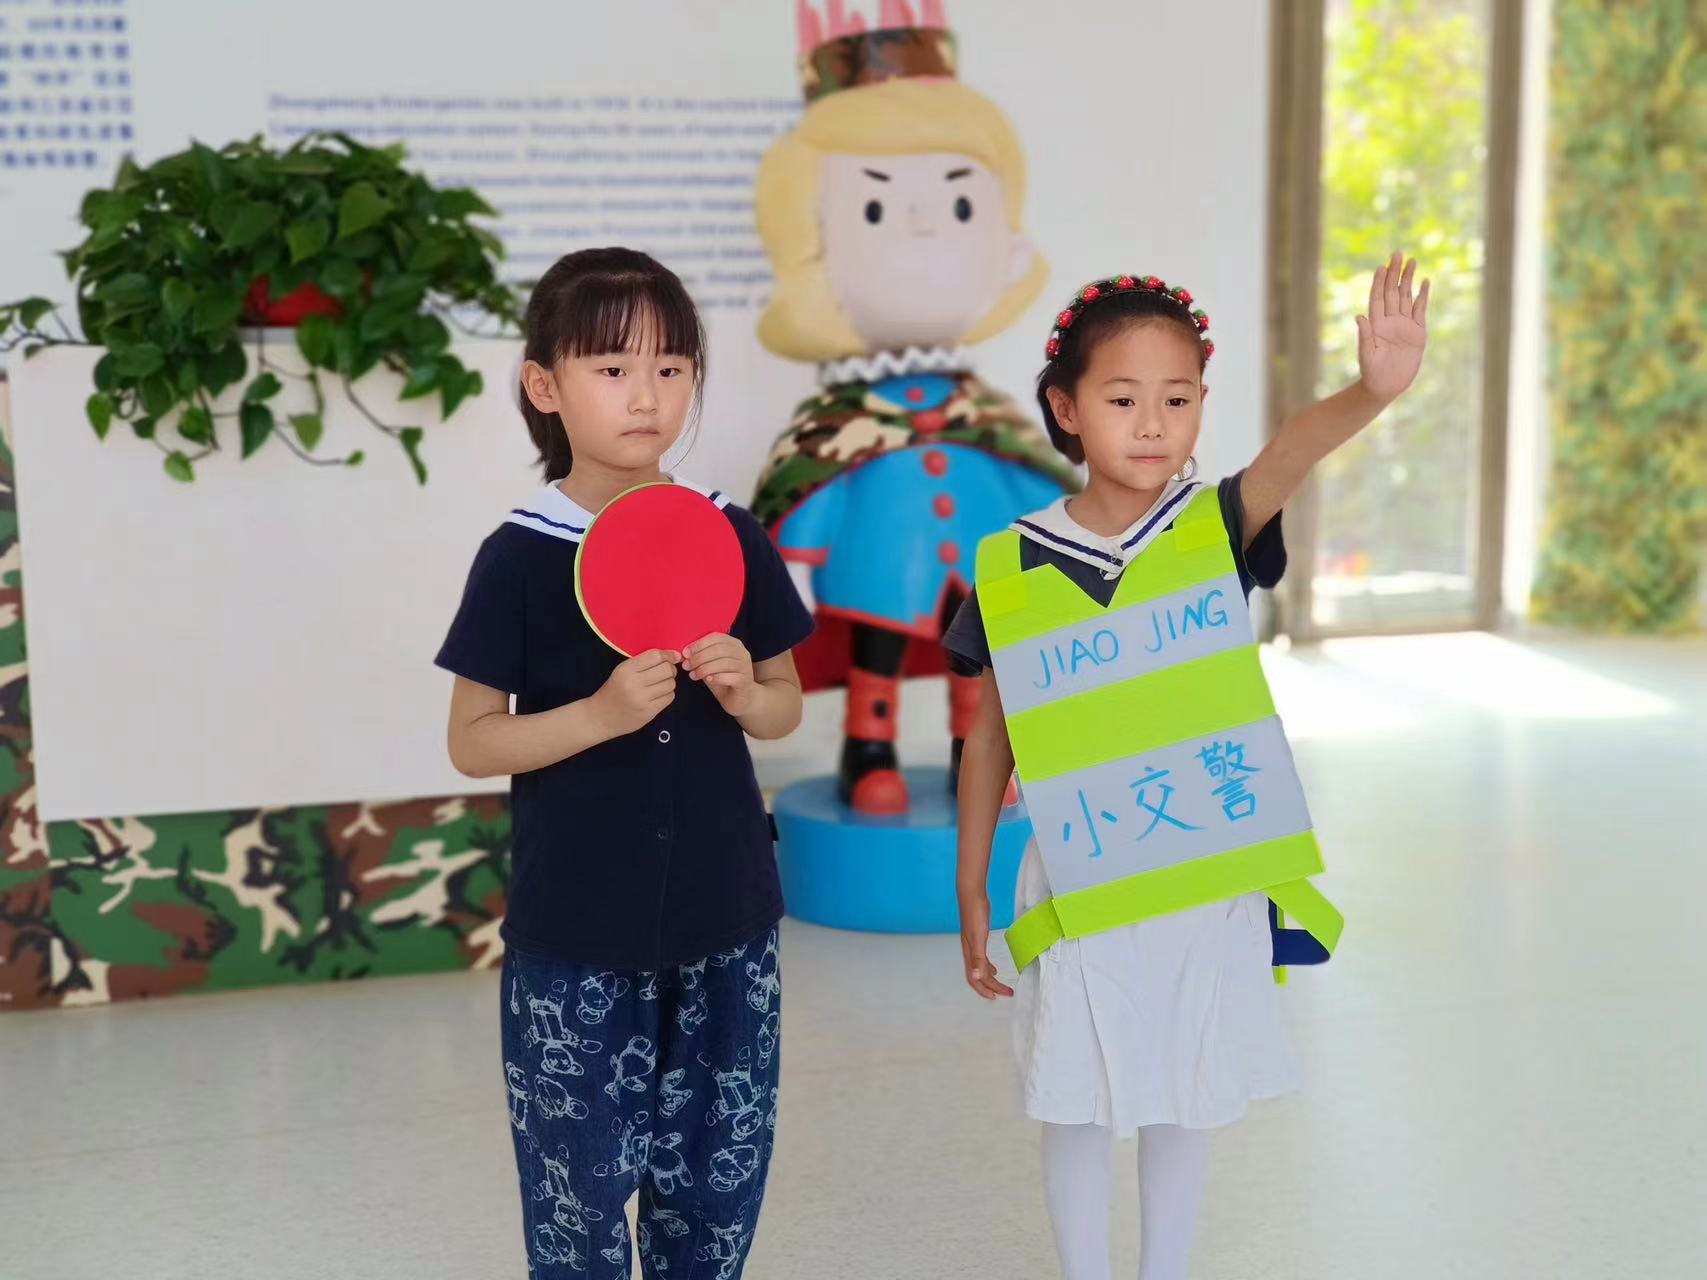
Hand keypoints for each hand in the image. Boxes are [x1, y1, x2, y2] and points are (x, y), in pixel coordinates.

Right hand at [590, 649, 679, 737]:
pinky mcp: (648, 712)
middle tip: (666, 672)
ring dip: (669, 682)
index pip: (655, 656)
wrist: (600, 717)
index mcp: (626, 670)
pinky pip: (669, 697)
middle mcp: (634, 684)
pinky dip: (667, 694)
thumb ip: (643, 662)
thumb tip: (674, 656)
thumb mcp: (622, 671)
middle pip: (666, 670)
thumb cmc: (614, 690)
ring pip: (670, 684)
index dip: (668, 654)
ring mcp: (642, 700)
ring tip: (659, 684)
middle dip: (670, 669)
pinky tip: (657, 695)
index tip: (674, 656)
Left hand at [683, 633, 755, 715]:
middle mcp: (742, 653)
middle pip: (719, 649)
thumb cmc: (723, 680)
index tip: (685, 653)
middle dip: (699, 657)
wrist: (738, 699)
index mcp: (734, 644)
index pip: (716, 637)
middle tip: (687, 665)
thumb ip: (701, 657)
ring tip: (693, 675)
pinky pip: (730, 677)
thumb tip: (685, 653)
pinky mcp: (745, 681)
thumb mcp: (711, 665)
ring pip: (723, 663)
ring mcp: (745, 667)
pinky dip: (716, 678)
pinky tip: (707, 680)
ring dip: (704, 668)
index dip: (699, 644)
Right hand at [958, 890, 1013, 999]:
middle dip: (991, 987)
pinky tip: (993, 968)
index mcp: (969, 953)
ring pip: (980, 969)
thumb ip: (978, 958)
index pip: (975, 979)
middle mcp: (969, 951)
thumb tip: (977, 978)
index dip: (985, 989)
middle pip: (978, 976)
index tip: (997, 997)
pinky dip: (988, 967)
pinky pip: (982, 959)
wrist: (972, 895)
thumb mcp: (978, 937)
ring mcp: (973, 945)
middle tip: (1006, 993)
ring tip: (1000, 986)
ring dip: (990, 979)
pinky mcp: (978, 938)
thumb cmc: (975, 914)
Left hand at [1356, 251, 1429, 402]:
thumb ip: (1364, 336)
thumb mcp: (1366, 355)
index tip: (1381, 267)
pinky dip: (1423, 296)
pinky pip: (1420, 310)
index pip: (1377, 298)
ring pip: (1406, 297)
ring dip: (1408, 279)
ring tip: (1411, 262)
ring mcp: (1404, 324)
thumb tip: (1359, 317)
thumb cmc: (1372, 373)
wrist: (1387, 386)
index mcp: (1376, 324)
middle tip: (1397, 254)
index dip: (1379, 282)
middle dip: (1394, 273)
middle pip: (1392, 292)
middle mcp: (1390, 320)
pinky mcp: (1418, 332)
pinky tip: (1424, 282)